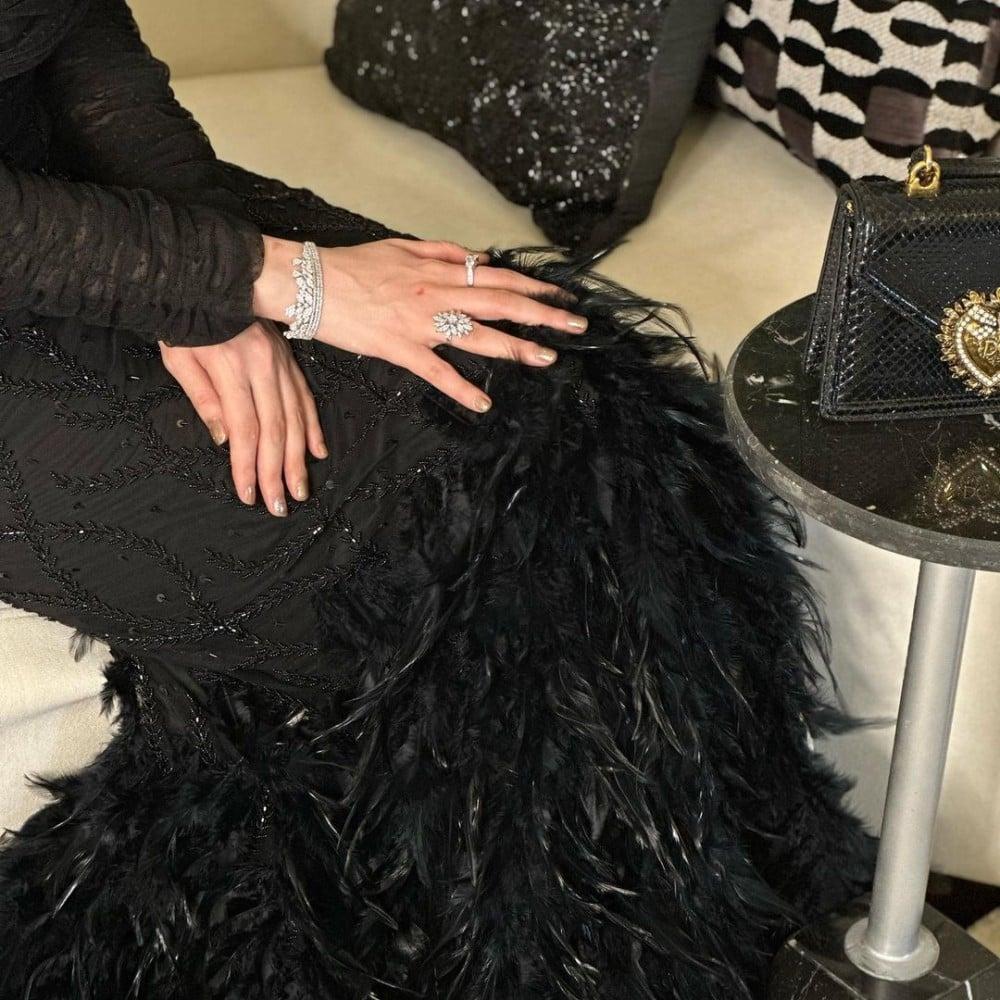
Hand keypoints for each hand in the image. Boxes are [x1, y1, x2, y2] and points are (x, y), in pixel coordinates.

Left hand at [158, 319, 327, 516]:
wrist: (206, 277)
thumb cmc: (183, 320)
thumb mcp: (180, 360)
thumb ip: (204, 401)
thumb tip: (227, 441)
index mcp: (233, 370)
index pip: (245, 430)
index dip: (248, 466)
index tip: (249, 494)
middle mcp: (264, 368)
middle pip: (276, 430)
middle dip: (278, 471)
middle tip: (281, 504)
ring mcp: (281, 363)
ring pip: (296, 418)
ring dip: (299, 458)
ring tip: (300, 488)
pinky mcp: (289, 359)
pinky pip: (305, 397)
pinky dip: (313, 426)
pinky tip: (317, 451)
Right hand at [252, 237, 587, 412]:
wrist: (309, 282)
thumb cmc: (353, 265)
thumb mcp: (403, 248)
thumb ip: (443, 254)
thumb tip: (479, 259)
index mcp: (439, 271)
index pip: (498, 277)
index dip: (534, 287)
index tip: (562, 296)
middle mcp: (437, 294)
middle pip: (500, 303)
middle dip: (542, 315)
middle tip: (575, 326)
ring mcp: (420, 323)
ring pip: (477, 335)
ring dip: (515, 347)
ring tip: (545, 358)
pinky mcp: (399, 348)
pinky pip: (436, 372)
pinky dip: (460, 388)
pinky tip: (483, 402)